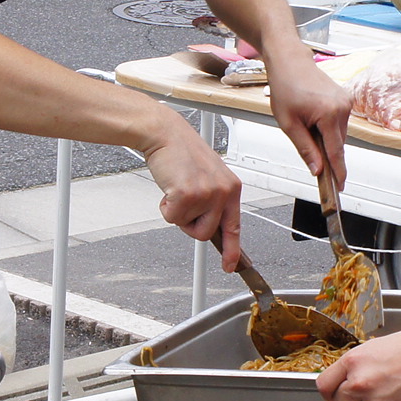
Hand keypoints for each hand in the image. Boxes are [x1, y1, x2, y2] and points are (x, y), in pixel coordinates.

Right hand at [141, 112, 242, 268]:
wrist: (165, 134)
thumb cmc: (182, 153)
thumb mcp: (208, 177)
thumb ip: (213, 202)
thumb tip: (211, 228)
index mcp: (232, 188)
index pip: (235, 227)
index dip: (233, 250)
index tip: (231, 266)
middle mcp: (224, 191)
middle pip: (207, 233)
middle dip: (190, 224)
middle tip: (184, 202)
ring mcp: (207, 193)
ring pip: (189, 227)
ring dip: (178, 215)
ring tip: (177, 190)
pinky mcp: (188, 194)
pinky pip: (172, 218)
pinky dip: (165, 207)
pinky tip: (169, 187)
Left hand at [267, 55, 353, 185]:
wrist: (290, 62)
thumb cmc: (286, 87)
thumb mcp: (289, 123)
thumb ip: (305, 148)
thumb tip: (317, 169)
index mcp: (330, 113)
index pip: (336, 152)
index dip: (338, 172)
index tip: (339, 187)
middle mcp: (343, 107)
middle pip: (338, 144)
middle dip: (327, 154)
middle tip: (312, 159)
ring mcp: (346, 102)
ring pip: (338, 134)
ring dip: (326, 139)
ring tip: (305, 126)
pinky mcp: (345, 99)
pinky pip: (339, 123)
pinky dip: (328, 128)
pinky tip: (313, 120)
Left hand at [318, 324, 400, 400]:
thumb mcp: (373, 349)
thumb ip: (352, 368)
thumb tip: (339, 391)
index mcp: (353, 362)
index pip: (324, 385)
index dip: (327, 394)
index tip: (331, 399)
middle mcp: (360, 384)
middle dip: (351, 398)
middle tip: (371, 387)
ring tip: (395, 384)